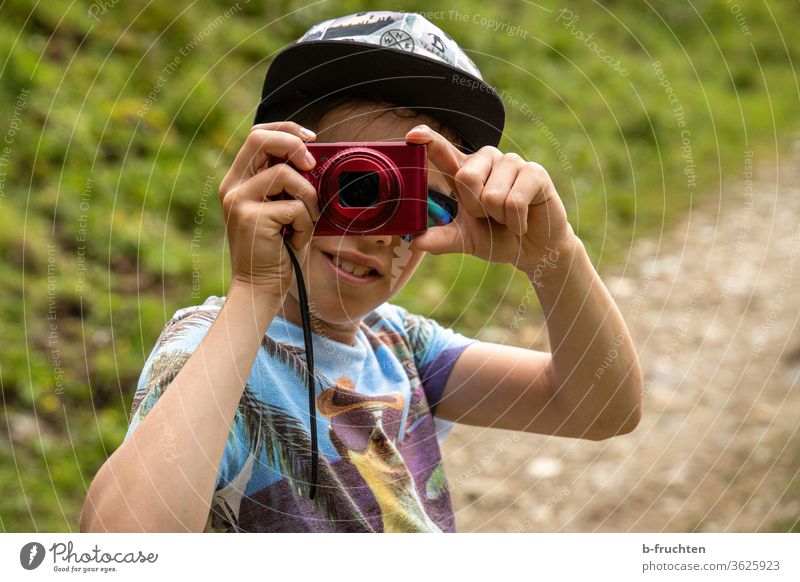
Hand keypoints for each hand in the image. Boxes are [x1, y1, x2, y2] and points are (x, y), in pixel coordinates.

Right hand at [218, 122, 318, 294]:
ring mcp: (238, 201)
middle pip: (262, 139)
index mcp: (240, 180)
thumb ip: (290, 184)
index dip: (287, 130)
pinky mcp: (250, 218)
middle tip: (313, 165)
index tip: (311, 139)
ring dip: (309, 200)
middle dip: (295, 145)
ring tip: (304, 224)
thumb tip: (315, 158)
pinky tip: (295, 241)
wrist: (261, 288)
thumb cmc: (279, 250)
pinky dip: (305, 225)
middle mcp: (233, 186)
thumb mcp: (284, 209)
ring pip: (287, 175)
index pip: (258, 135)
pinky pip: (294, 207)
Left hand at [405, 125, 577, 273]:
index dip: (429, 140)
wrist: (533, 249)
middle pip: (466, 177)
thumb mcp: (465, 240)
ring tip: (508, 217)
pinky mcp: (535, 172)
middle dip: (476, 208)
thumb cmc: (497, 238)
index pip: (442, 150)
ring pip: (492, 195)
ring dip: (499, 217)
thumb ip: (441, 239)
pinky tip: (523, 221)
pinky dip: (516, 222)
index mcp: (464, 171)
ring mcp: (511, 162)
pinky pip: (514, 202)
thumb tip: (416, 241)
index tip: (413, 135)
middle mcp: (486, 160)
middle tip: (489, 216)